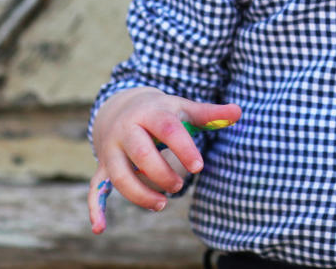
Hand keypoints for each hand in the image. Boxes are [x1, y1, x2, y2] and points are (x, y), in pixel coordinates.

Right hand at [87, 87, 240, 233]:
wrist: (121, 106)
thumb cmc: (161, 112)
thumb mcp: (183, 108)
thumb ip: (210, 114)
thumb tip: (239, 112)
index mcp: (150, 112)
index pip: (167, 129)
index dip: (184, 148)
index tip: (199, 167)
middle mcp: (127, 130)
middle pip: (141, 153)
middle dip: (162, 173)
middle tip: (179, 186)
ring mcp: (112, 149)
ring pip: (121, 175)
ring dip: (140, 194)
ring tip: (162, 204)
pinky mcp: (104, 166)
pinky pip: (96, 188)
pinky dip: (96, 209)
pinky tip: (100, 228)